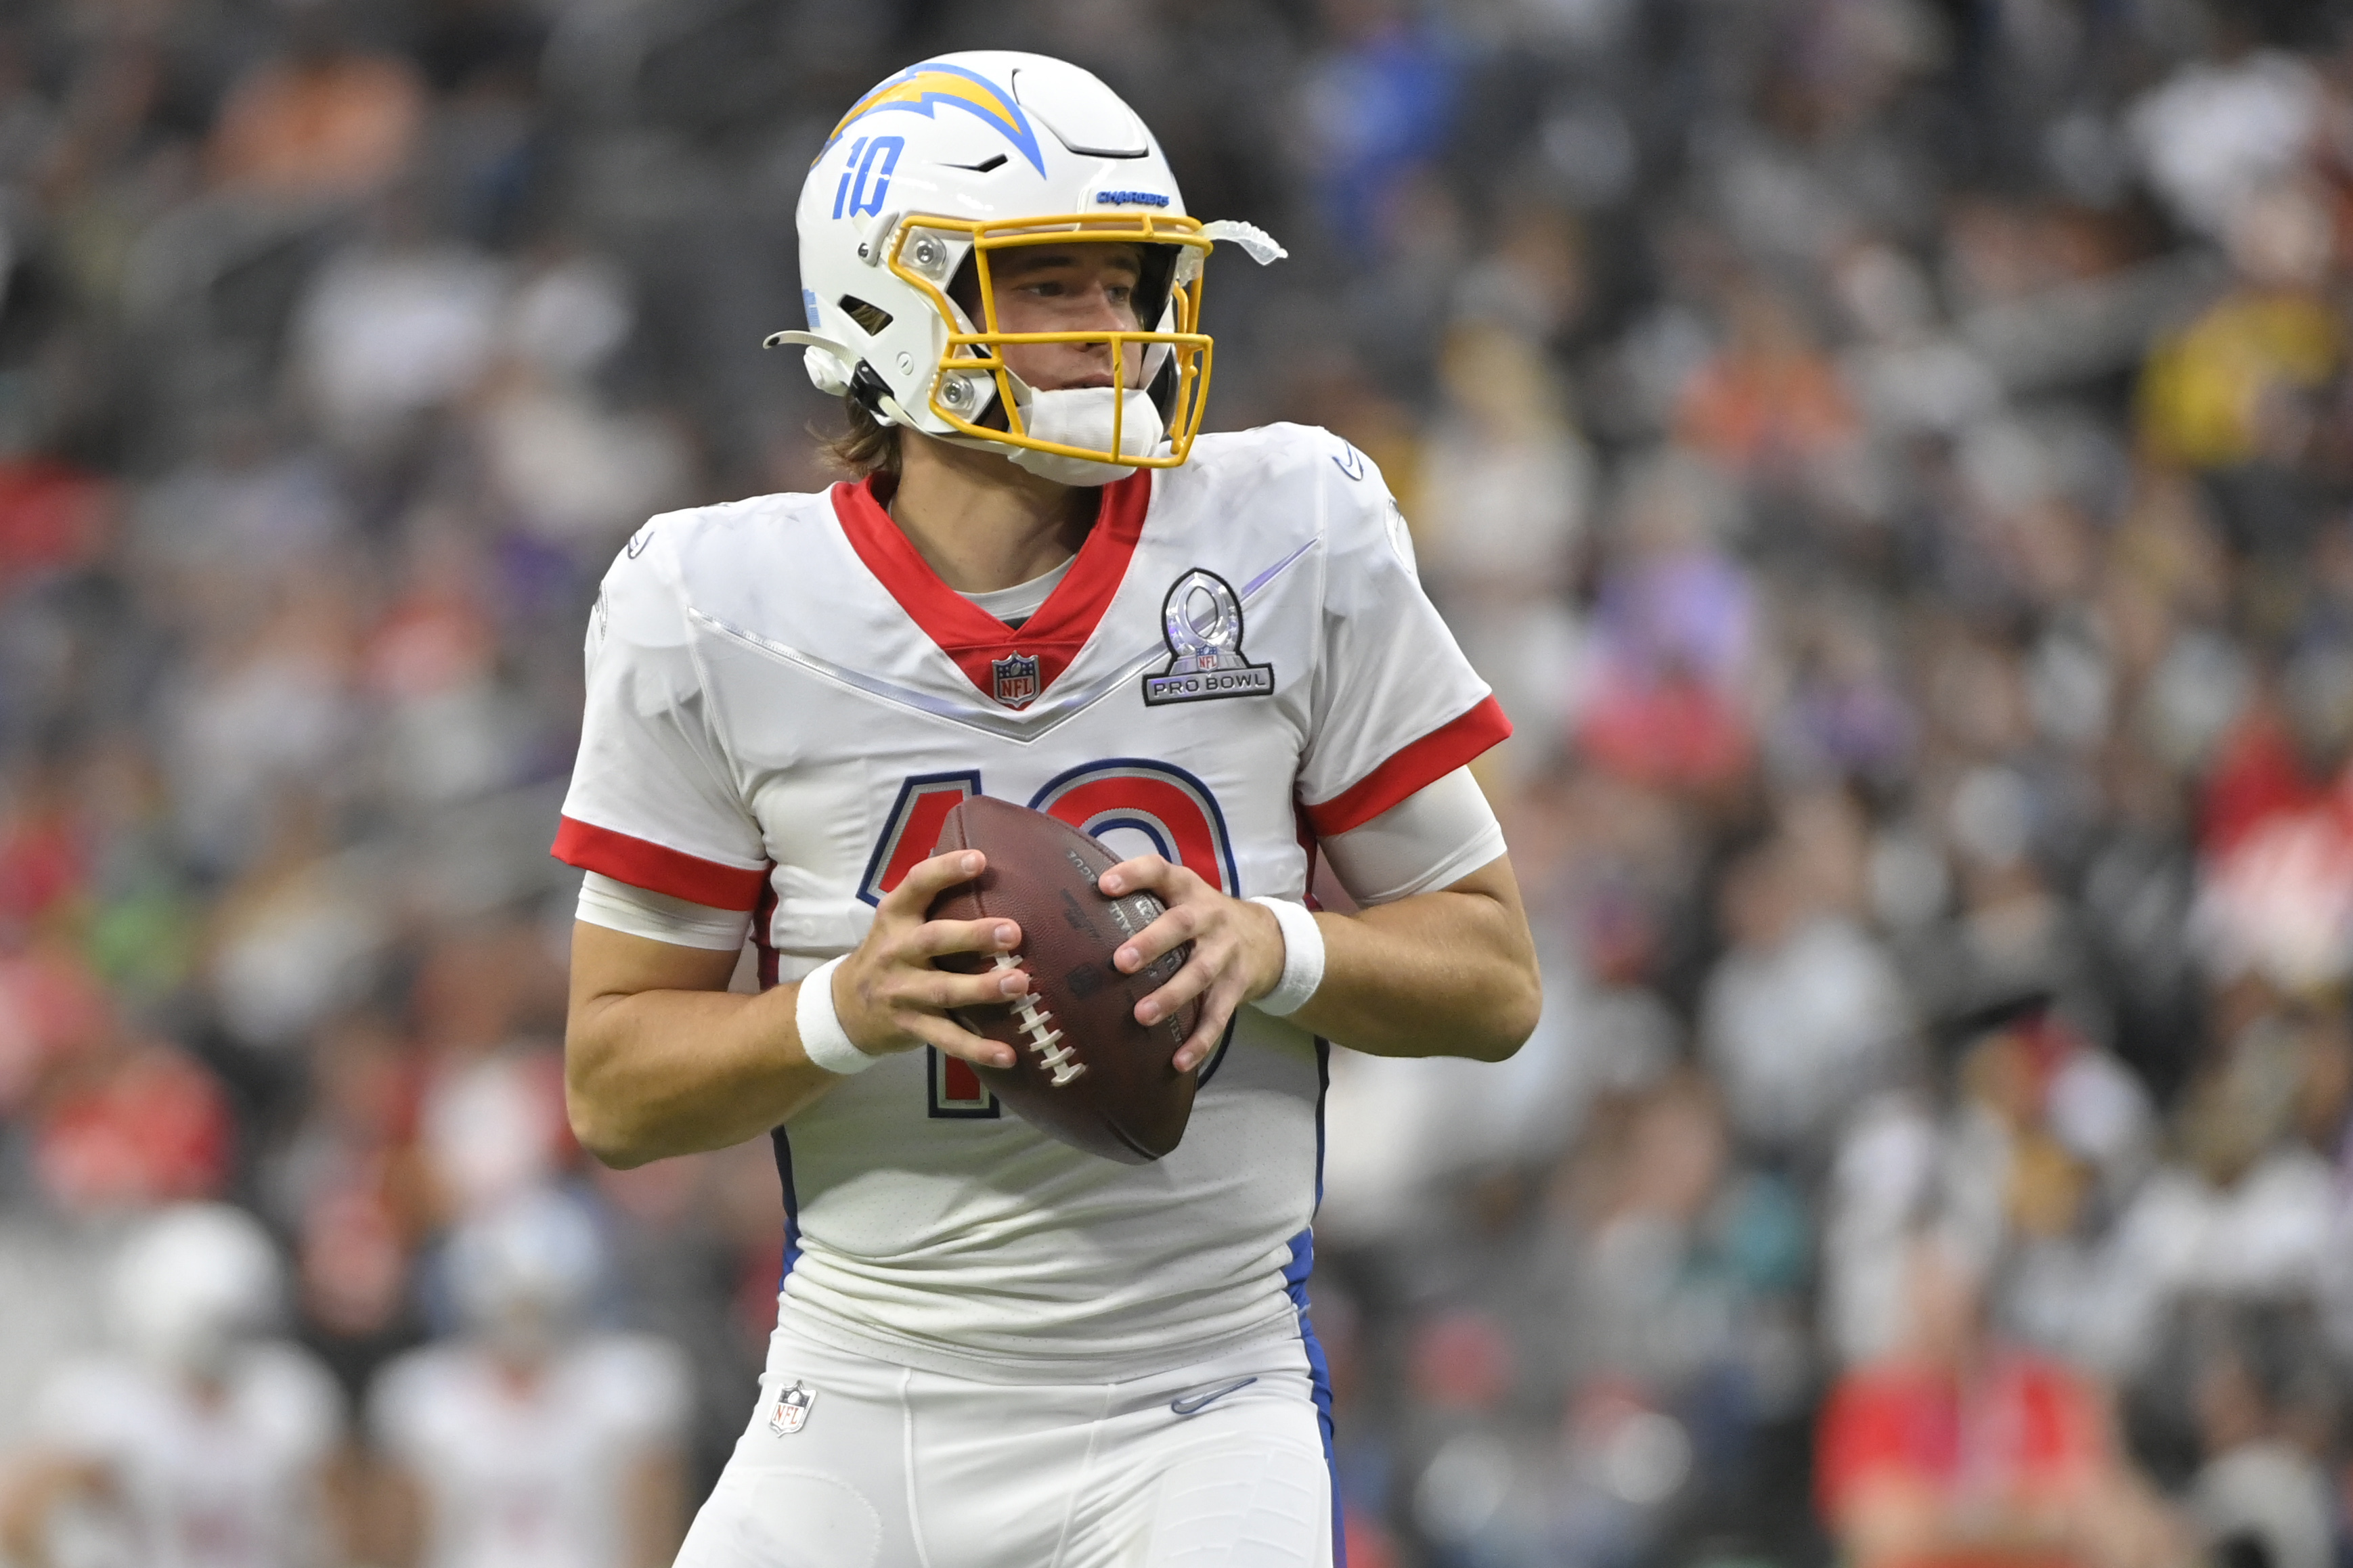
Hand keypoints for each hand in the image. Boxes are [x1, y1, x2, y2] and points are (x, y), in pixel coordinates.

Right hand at [831, 851, 1028, 1068]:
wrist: (845, 1008)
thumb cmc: (892, 954)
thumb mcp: (900, 922)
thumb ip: (935, 900)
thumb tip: (997, 864)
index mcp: (896, 917)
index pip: (917, 884)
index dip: (946, 871)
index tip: (980, 859)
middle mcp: (896, 951)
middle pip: (933, 940)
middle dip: (973, 936)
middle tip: (1013, 932)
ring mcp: (902, 992)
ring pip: (943, 990)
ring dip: (982, 989)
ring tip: (1020, 984)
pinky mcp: (911, 1026)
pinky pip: (946, 1038)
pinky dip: (977, 1049)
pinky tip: (1008, 1055)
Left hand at [1097, 856, 1285, 1070]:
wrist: (1265, 937)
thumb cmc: (1201, 916)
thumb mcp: (1180, 894)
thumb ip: (1140, 895)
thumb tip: (1075, 903)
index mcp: (1186, 889)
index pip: (1159, 871)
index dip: (1133, 875)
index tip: (1104, 885)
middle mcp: (1208, 916)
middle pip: (1181, 925)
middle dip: (1152, 943)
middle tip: (1120, 962)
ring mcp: (1224, 952)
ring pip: (1199, 973)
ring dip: (1171, 995)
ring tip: (1142, 1015)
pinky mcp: (1236, 986)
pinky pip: (1218, 1015)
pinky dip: (1200, 1040)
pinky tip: (1178, 1060)